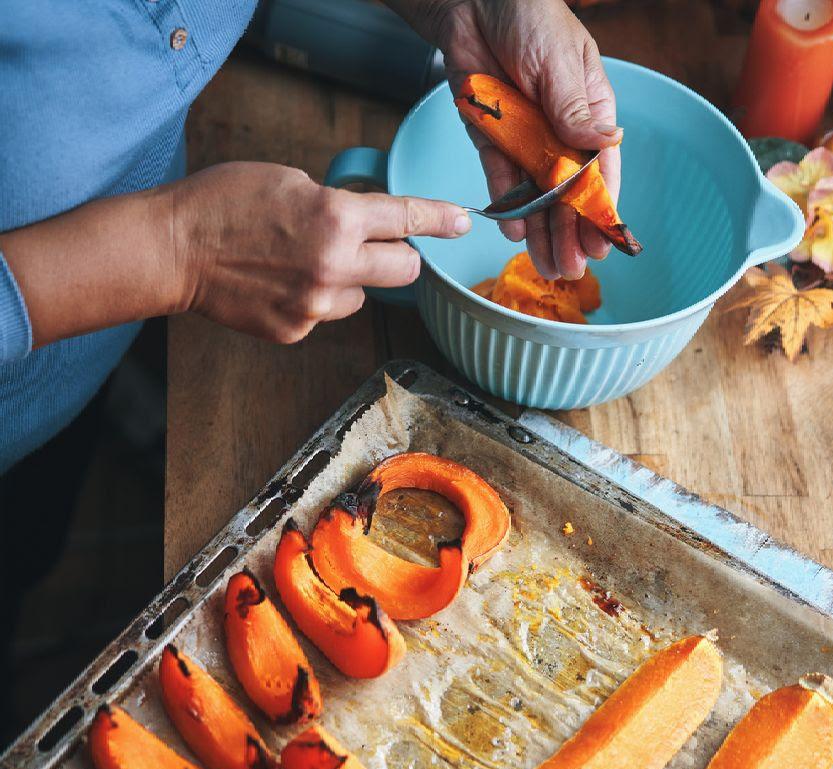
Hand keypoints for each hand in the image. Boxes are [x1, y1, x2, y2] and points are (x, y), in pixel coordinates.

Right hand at [171, 162, 470, 343]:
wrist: (173, 250)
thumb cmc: (223, 204)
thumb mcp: (289, 180)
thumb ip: (336, 204)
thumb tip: (362, 222)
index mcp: (336, 219)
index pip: (408, 221)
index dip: (441, 220)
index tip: (464, 222)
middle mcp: (334, 267)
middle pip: (405, 272)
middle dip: (398, 257)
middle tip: (374, 246)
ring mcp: (316, 305)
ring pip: (364, 297)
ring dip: (351, 281)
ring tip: (305, 263)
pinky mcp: (297, 329)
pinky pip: (327, 313)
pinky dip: (315, 299)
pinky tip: (282, 283)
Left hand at [395, 0, 620, 280]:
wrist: (471, 0)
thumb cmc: (527, 14)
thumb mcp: (559, 61)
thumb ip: (575, 109)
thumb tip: (609, 141)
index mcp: (588, 111)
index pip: (600, 169)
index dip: (601, 208)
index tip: (604, 243)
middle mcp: (559, 131)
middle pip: (568, 193)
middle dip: (570, 233)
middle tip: (572, 270)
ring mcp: (525, 138)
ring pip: (536, 196)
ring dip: (541, 232)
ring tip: (547, 267)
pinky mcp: (492, 139)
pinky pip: (500, 179)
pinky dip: (506, 205)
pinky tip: (514, 232)